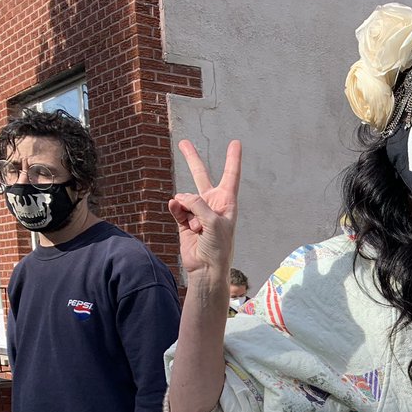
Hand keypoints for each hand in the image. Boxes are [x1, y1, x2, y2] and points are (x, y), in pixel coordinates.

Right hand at [169, 140, 240, 281]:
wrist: (207, 269)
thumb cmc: (218, 247)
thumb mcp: (213, 222)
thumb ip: (197, 204)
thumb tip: (179, 197)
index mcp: (227, 202)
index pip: (231, 175)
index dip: (232, 158)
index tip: (235, 142)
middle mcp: (212, 204)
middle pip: (200, 175)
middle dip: (192, 159)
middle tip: (183, 142)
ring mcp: (197, 211)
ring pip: (184, 197)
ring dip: (186, 209)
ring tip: (197, 227)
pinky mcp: (184, 220)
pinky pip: (176, 207)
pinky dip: (176, 210)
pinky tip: (177, 212)